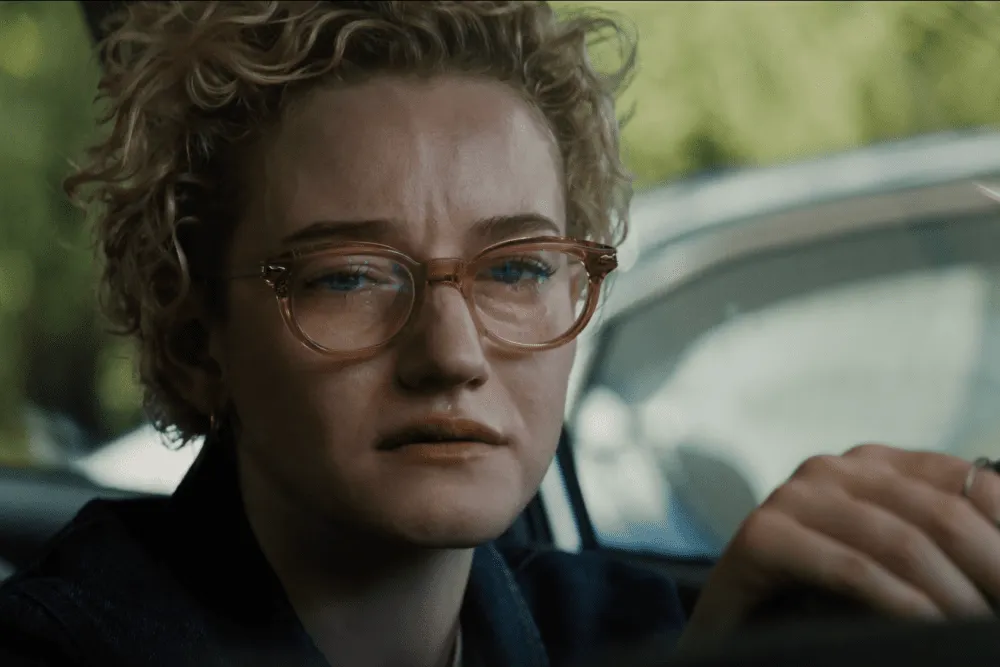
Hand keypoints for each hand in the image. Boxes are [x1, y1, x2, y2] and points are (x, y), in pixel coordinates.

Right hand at [677, 445, 999, 649]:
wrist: (737, 630)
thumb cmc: (825, 605)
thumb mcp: (895, 569)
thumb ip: (940, 549)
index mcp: (873, 464)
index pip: (966, 480)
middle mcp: (832, 468)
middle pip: (941, 512)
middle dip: (991, 569)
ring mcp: (793, 496)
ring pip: (900, 541)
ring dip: (953, 598)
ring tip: (977, 636)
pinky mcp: (761, 535)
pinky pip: (850, 569)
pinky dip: (899, 606)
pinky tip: (926, 632)